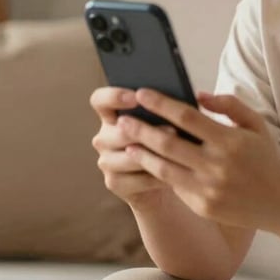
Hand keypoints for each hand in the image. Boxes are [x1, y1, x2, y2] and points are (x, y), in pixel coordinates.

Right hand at [89, 86, 170, 207]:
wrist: (167, 176)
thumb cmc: (169, 140)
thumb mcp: (166, 121)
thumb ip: (165, 109)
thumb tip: (179, 99)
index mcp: (111, 115)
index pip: (100, 100)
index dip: (114, 96)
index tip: (137, 96)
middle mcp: (104, 137)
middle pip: (119, 131)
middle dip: (147, 131)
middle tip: (173, 130)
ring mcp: (106, 161)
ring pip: (130, 156)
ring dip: (156, 154)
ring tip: (179, 152)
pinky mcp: (113, 182)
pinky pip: (136, 179)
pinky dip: (156, 177)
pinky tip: (174, 174)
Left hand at [119, 88, 279, 230]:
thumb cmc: (266, 157)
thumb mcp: (256, 124)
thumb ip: (230, 105)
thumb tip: (199, 94)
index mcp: (229, 140)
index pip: (186, 116)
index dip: (161, 104)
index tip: (142, 93)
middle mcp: (216, 165)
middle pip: (168, 143)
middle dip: (141, 129)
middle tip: (122, 119)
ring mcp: (208, 188)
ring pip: (163, 168)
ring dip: (142, 153)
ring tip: (127, 142)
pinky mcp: (203, 206)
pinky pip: (174, 186)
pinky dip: (158, 172)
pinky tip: (146, 162)